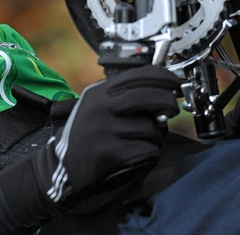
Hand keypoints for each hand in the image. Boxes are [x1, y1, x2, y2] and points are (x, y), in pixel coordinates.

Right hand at [33, 64, 180, 202]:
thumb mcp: (97, 105)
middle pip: (149, 97)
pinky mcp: (109, 152)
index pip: (139, 75)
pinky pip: (147, 150)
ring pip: (151, 128)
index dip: (165, 78)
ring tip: (142, 140)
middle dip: (168, 103)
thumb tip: (163, 91)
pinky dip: (149, 154)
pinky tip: (136, 154)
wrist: (64, 165)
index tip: (175, 84)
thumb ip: (122, 96)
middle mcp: (100, 107)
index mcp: (98, 92)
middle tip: (172, 110)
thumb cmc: (86, 134)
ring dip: (156, 137)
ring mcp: (103, 129)